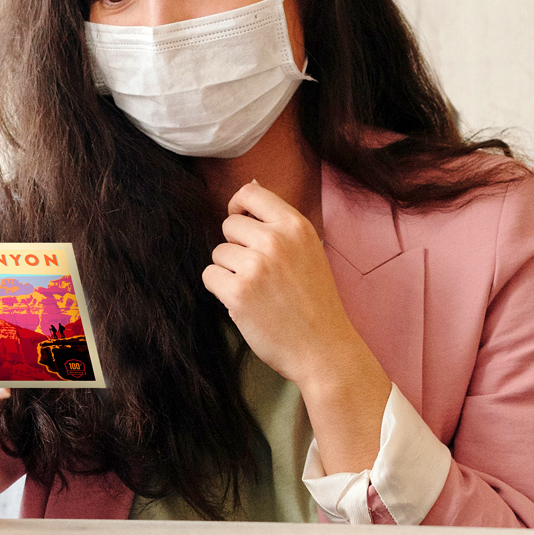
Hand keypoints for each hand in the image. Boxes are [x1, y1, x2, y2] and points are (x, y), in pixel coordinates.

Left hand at [202, 181, 389, 472]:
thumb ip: (281, 224)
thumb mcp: (309, 251)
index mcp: (296, 226)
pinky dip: (220, 289)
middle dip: (236, 246)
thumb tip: (250, 187)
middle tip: (258, 271)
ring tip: (255, 290)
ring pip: (218, 252)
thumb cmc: (315, 301)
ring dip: (229, 270)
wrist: (323, 347)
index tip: (241, 223)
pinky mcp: (237, 292)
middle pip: (229, 225)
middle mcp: (275, 240)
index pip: (251, 193)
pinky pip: (210, 276)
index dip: (239, 206)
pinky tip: (244, 302)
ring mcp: (255, 266)